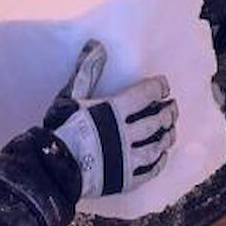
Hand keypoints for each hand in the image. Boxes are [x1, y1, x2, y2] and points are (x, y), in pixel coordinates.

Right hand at [43, 41, 177, 197]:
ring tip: (170, 130)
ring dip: (167, 136)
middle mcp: (125, 133)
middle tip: (172, 107)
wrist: (53, 169)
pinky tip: (162, 155)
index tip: (163, 87)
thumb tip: (96, 45)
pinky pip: (151, 170)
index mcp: (113, 110)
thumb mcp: (72, 96)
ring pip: (157, 145)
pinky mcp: (126, 180)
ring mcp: (127, 158)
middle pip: (156, 120)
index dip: (158, 88)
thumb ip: (87, 71)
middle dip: (168, 112)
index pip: (146, 94)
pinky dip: (160, 161)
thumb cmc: (62, 129)